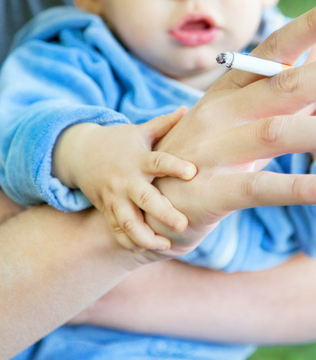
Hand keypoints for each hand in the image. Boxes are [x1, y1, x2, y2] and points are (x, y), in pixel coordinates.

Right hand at [52, 107, 196, 250]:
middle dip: (163, 213)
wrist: (80, 154)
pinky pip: (117, 231)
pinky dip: (130, 243)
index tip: (192, 172)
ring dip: (146, 237)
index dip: (175, 166)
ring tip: (166, 245)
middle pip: (145, 199)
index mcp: (139, 160)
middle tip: (183, 225)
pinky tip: (148, 250)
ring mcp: (114, 198)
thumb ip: (164, 124)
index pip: (159, 161)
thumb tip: (188, 109)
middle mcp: (126, 181)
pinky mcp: (107, 210)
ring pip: (128, 222)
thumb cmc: (119, 141)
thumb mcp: (140, 131)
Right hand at [145, 0, 315, 256]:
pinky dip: (298, 187)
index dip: (309, 25)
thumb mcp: (241, 125)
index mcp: (229, 91)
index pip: (273, 50)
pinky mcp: (211, 192)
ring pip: (280, 133)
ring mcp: (213, 151)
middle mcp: (220, 113)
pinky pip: (259, 187)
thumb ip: (284, 101)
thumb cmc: (201, 160)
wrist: (144, 207)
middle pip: (287, 84)